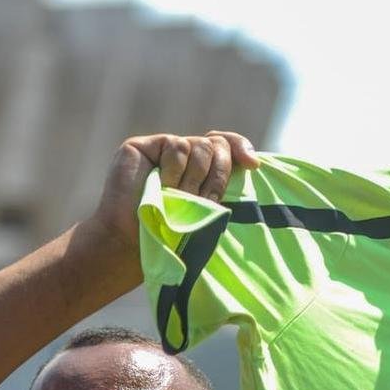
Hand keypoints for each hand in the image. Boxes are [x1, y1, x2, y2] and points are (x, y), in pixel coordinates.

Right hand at [89, 131, 259, 252]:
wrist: (134, 244)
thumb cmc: (172, 236)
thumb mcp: (208, 211)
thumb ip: (224, 185)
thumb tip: (254, 162)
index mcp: (202, 169)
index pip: (228, 144)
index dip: (241, 148)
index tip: (253, 166)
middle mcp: (184, 156)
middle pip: (217, 145)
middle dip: (217, 175)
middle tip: (203, 201)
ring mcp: (163, 149)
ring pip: (200, 145)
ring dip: (194, 178)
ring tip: (178, 198)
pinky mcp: (143, 146)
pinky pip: (176, 145)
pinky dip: (175, 169)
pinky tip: (162, 186)